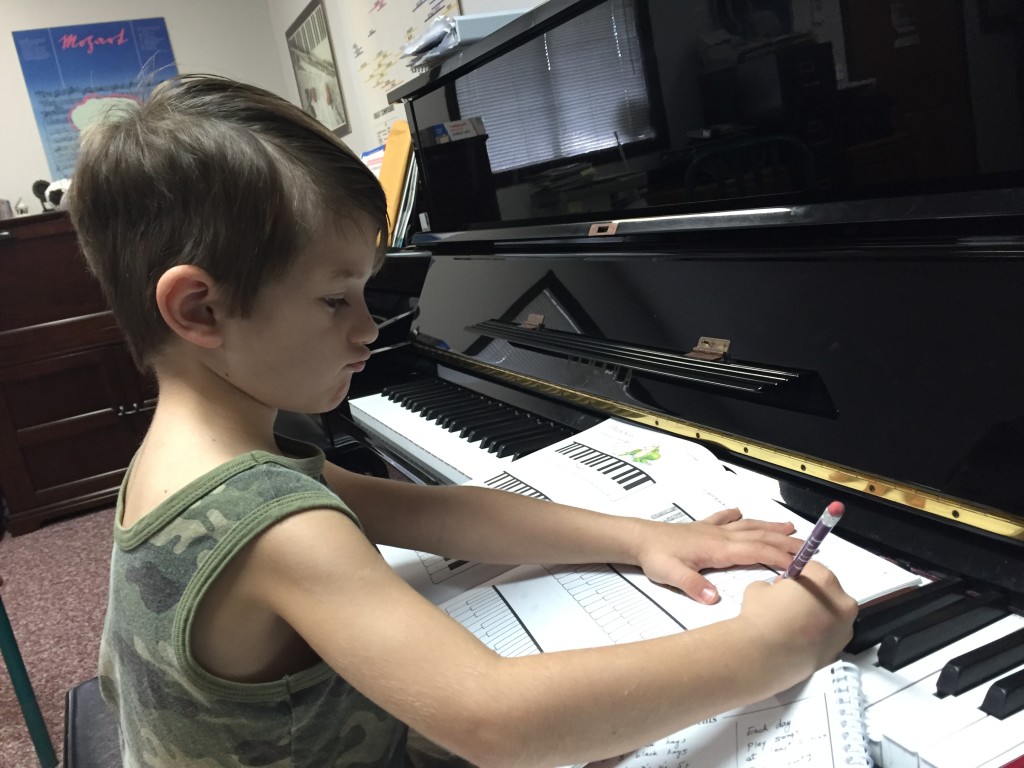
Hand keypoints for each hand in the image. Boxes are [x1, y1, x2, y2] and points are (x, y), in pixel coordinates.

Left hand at [632, 507, 802, 603]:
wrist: (638, 538)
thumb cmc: (655, 556)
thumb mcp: (672, 576)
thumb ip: (693, 586)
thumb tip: (713, 598)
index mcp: (719, 549)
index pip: (758, 551)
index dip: (782, 557)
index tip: (803, 565)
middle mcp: (720, 536)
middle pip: (760, 537)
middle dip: (787, 543)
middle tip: (811, 548)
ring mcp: (712, 530)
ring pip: (748, 526)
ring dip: (769, 527)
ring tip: (790, 528)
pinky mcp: (701, 528)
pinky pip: (723, 519)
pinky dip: (735, 516)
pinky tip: (739, 512)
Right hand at [737, 560, 857, 684]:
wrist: (763, 655)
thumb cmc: (762, 616)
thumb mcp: (760, 586)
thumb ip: (776, 585)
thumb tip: (779, 593)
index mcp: (824, 581)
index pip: (814, 569)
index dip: (798, 575)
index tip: (788, 583)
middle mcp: (841, 603)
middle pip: (828, 592)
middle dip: (812, 595)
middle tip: (790, 604)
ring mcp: (844, 629)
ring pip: (832, 615)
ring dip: (818, 615)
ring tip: (794, 625)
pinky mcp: (839, 650)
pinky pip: (830, 635)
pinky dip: (819, 635)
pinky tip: (799, 639)